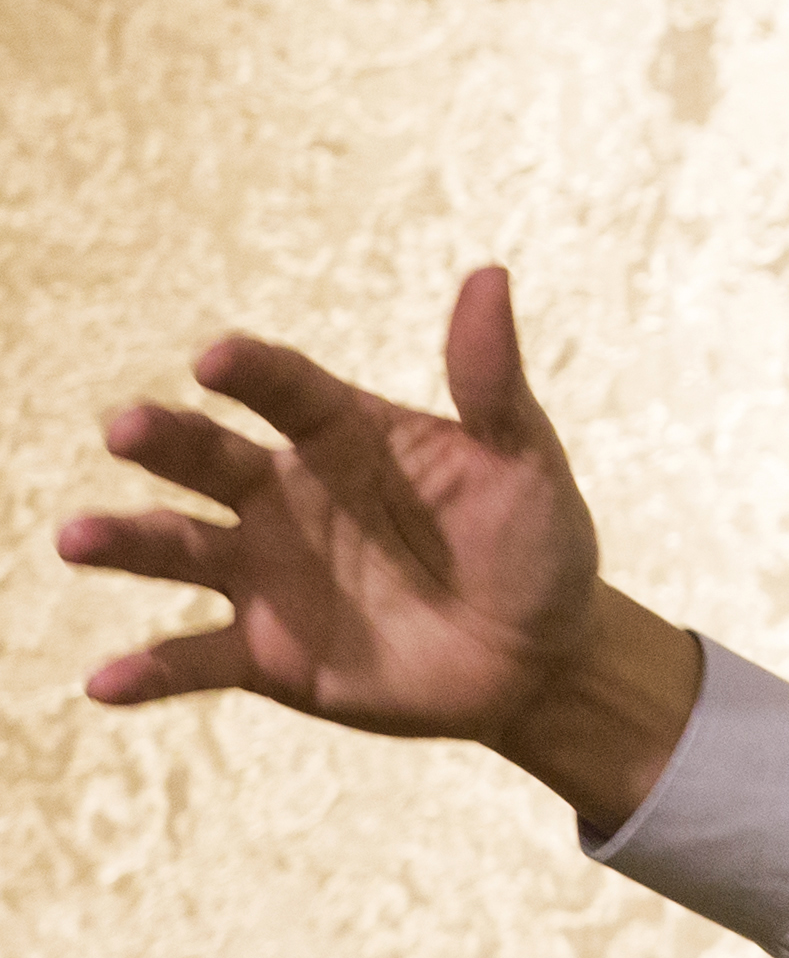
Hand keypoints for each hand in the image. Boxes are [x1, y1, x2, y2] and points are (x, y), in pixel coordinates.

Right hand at [53, 265, 698, 827]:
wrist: (542, 660)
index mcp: (340, 436)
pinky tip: (103, 682)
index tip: (217, 360)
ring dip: (124, 541)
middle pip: (205, 456)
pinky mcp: (267, 652)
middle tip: (125, 431)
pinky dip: (148, 670)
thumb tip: (490, 275)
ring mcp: (266, 572)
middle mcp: (282, 495)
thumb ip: (493, 384)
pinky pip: (195, 658)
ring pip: (177, 547)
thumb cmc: (535, 548)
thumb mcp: (526, 465)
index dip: (250, 371)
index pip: (283, 388)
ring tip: (76, 539)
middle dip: (161, 440)